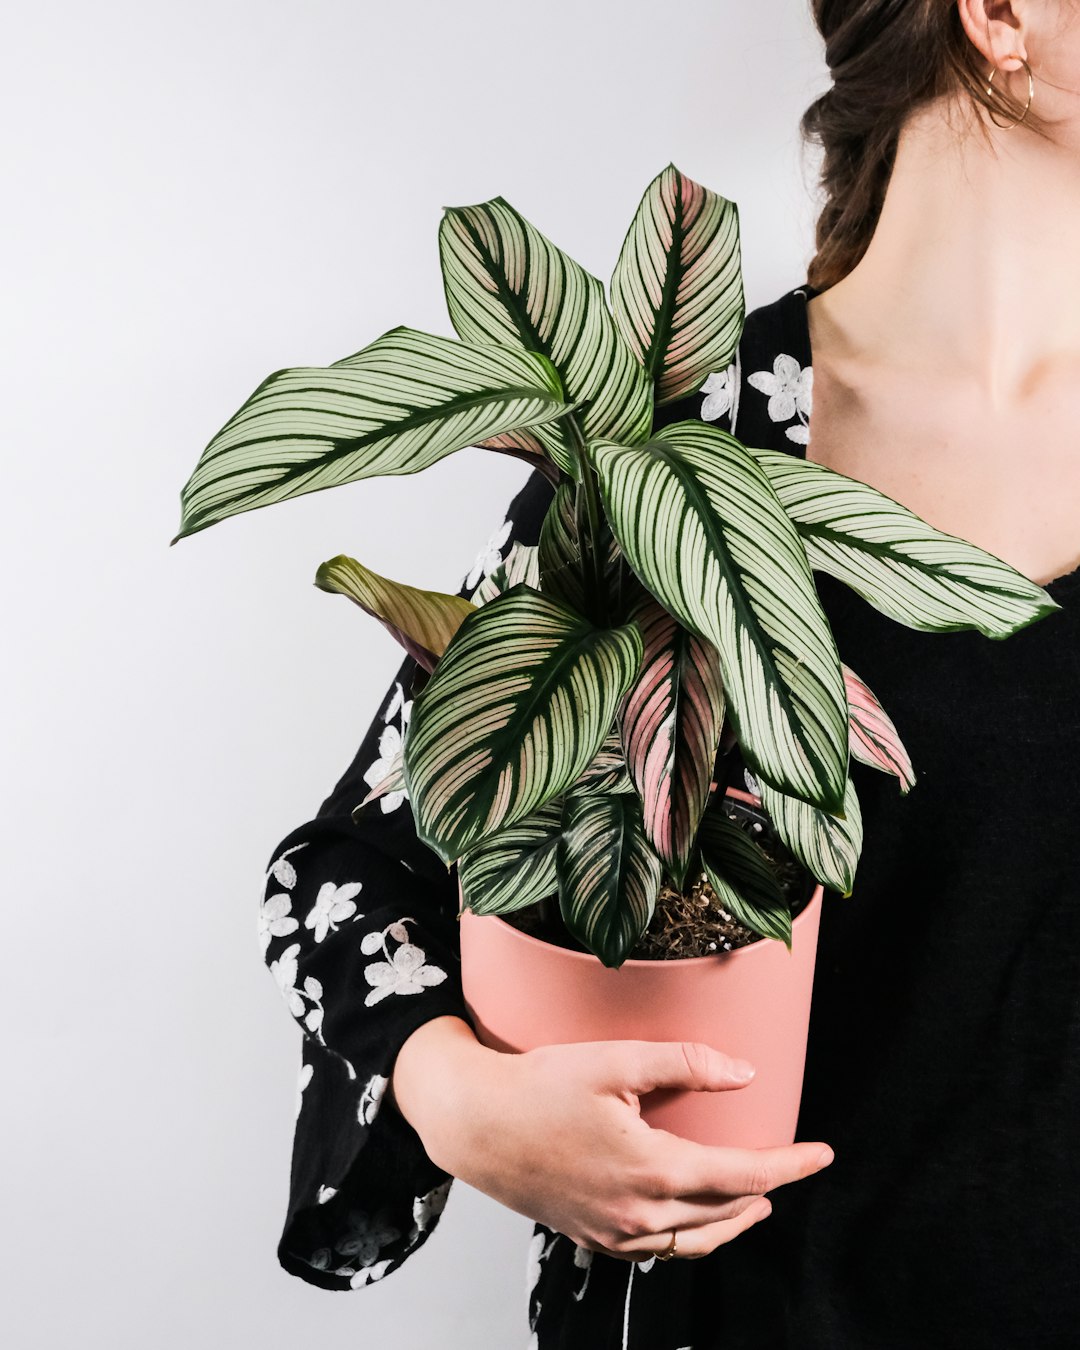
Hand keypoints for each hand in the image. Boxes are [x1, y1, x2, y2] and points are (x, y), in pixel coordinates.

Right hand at [390, 1016, 833, 1260]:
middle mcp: (637, 1213)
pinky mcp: (594, 1235)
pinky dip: (690, 1235)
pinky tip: (691, 1218)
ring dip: (733, 1221)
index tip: (821, 1154)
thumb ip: (683, 1063)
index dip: (789, 1166)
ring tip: (756, 1202)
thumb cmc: (535, 1089)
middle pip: (725, 1213)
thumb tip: (743, 1074)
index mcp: (650, 1170)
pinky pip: (658, 1249)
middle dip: (767, 1191)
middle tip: (792, 1165)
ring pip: (694, 1240)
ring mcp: (614, 1232)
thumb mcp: (612, 1061)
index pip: (743, 1177)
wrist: (474, 1125)